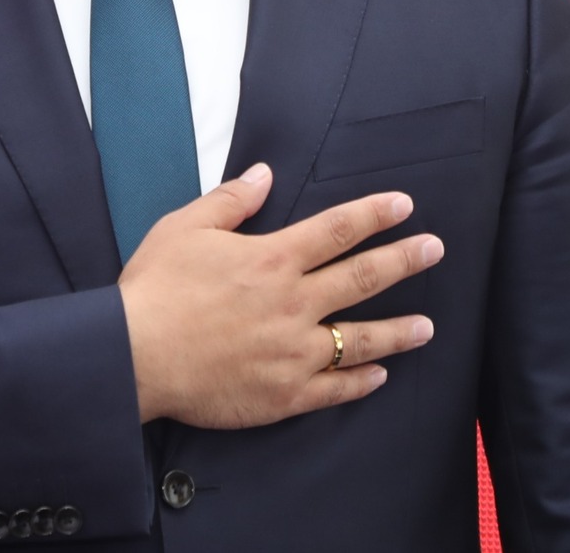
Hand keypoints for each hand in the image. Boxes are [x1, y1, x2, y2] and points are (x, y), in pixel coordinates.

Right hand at [117, 163, 443, 427]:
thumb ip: (231, 201)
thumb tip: (265, 174)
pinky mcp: (284, 394)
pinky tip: (380, 376)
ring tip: (427, 326)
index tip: (404, 206)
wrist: (134, 356)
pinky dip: (361, 382)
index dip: (373, 215)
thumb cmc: (155, 289)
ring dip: (398, 331)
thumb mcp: (184, 228)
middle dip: (403, 261)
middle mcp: (293, 303)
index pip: (336, 230)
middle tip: (435, 250)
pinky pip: (334, 388)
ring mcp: (292, 352)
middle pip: (361, 278)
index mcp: (272, 260)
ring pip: (360, 339)